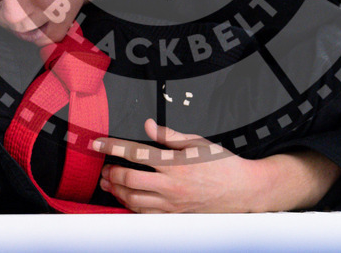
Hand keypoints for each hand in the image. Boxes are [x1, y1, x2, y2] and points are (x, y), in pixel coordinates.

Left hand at [92, 119, 262, 212]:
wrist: (242, 189)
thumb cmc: (222, 163)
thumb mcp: (197, 141)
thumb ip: (169, 135)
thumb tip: (149, 126)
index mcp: (174, 162)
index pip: (135, 152)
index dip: (112, 147)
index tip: (98, 144)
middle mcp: (171, 184)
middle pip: (129, 179)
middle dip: (112, 173)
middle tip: (105, 168)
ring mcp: (172, 202)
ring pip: (134, 199)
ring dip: (117, 191)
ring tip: (109, 183)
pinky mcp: (175, 215)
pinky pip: (146, 214)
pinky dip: (131, 206)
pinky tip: (127, 199)